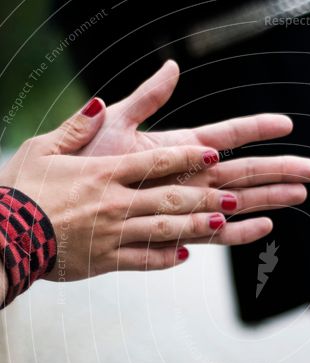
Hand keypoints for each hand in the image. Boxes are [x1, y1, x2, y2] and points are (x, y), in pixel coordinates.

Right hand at [0, 107, 224, 278]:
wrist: (1, 236)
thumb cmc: (19, 189)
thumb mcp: (43, 148)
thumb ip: (77, 127)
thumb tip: (99, 101)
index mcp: (102, 173)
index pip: (154, 162)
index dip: (187, 157)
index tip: (213, 153)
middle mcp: (113, 203)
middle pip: (169, 197)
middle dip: (205, 196)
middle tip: (233, 195)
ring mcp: (111, 234)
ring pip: (164, 229)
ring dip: (195, 226)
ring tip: (221, 223)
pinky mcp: (104, 261)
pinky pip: (143, 261)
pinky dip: (165, 258)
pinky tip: (185, 256)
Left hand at [76, 61, 309, 244]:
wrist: (59, 205)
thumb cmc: (80, 165)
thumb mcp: (111, 124)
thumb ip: (144, 98)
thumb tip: (172, 68)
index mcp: (177, 148)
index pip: (225, 135)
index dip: (255, 128)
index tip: (286, 123)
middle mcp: (187, 176)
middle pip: (243, 171)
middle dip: (279, 169)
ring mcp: (184, 205)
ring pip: (237, 201)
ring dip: (269, 198)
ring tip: (302, 194)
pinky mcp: (175, 232)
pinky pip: (212, 235)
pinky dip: (238, 232)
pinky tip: (266, 227)